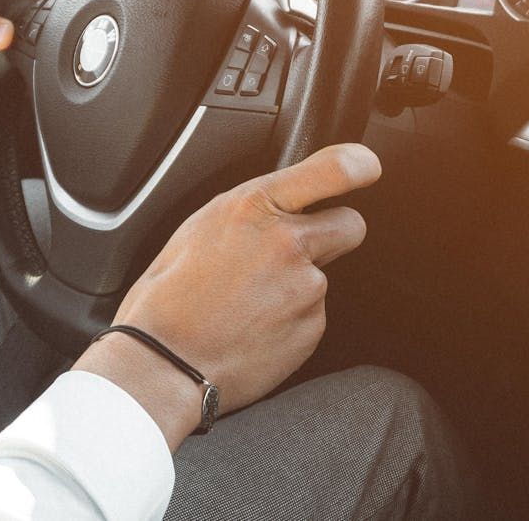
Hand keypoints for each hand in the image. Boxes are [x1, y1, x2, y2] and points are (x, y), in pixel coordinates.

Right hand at [73, 144, 381, 450]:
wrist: (162, 365)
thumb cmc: (166, 300)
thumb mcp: (198, 230)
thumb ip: (249, 213)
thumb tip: (278, 207)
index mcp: (252, 207)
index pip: (333, 169)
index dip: (359, 165)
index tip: (366, 167)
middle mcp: (287, 242)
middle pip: (351, 224)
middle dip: (334, 234)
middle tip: (298, 253)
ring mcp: (306, 287)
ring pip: (323, 277)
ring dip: (298, 287)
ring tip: (249, 305)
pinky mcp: (312, 327)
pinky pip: (312, 316)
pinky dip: (291, 323)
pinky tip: (254, 329)